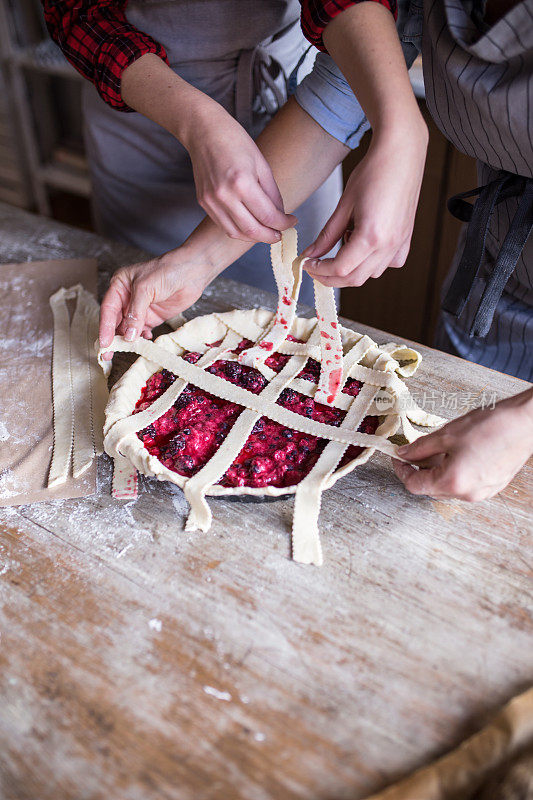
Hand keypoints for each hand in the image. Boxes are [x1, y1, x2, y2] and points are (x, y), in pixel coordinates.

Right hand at [98, 247, 215, 358]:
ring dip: (128, 339)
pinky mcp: (153, 316)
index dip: (105, 327)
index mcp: (120, 286)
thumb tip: (128, 335)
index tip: (104, 342)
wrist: (192, 273)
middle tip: (109, 353)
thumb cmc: (167, 270)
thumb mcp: (145, 288)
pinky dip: (142, 337)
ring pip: (129, 328)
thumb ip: (136, 313)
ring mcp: (141, 308)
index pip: (108, 309)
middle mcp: (128, 298)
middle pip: (116, 321)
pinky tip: (145, 340)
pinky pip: (143, 331)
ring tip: (128, 350)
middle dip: (113, 337)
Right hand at [185, 101, 296, 242]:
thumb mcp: (262, 163)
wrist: (203, 131)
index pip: (267, 215)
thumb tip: (279, 214)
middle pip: (252, 230)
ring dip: (254, 237)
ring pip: (236, 233)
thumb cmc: (233, 140)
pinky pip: (224, 225)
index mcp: (242, 182)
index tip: (291, 222)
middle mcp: (224, 195)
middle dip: (270, 236)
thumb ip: (272, 193)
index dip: (283, 223)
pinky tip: (250, 225)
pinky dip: (239, 231)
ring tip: (266, 232)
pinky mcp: (204, 203)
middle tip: (280, 234)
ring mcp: (211, 201)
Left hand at [302, 122, 426, 287]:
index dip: (320, 270)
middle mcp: (389, 245)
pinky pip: (387, 264)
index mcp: (371, 236)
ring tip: (344, 242)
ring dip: (351, 269)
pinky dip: (372, 263)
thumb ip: (327, 235)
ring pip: (370, 274)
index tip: (308, 265)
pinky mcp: (406, 240)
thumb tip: (312, 253)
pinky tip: (364, 246)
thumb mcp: (344, 205)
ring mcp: (400, 244)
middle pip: (355, 278)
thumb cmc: (374, 172)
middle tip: (316, 267)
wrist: (401, 154)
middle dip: (331, 277)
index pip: (341, 268)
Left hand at [392, 389, 532, 500]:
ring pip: (448, 487)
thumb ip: (421, 447)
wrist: (525, 423)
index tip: (398, 458)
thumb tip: (404, 453)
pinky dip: (454, 473)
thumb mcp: (447, 434)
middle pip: (431, 489)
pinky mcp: (492, 487)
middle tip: (413, 452)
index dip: (402, 471)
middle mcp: (467, 494)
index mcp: (453, 482)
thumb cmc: (491, 426)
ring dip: (437, 472)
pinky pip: (465, 485)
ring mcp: (482, 493)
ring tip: (436, 450)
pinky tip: (455, 454)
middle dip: (419, 471)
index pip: (415, 485)